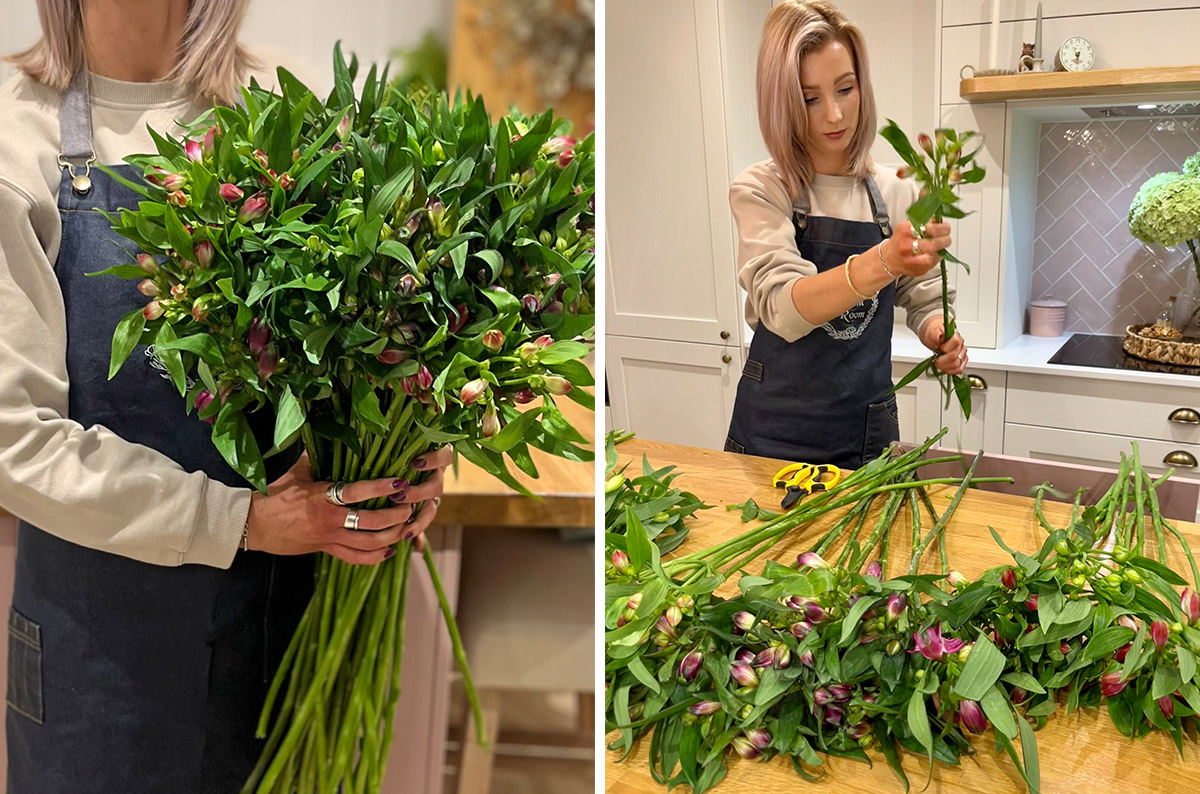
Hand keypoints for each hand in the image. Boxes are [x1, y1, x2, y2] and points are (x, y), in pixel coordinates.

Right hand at [244, 446, 454, 564]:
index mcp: (321, 496)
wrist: (253, 525)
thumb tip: (335, 433)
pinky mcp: (326, 550)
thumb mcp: (297, 471)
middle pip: (370, 522)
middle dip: (395, 515)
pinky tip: (389, 550)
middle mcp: (328, 519)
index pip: (356, 492)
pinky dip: (375, 557)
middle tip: (410, 505)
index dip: (380, 487)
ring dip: (391, 536)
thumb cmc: (274, 494)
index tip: (400, 482)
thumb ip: (319, 458)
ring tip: (406, 525)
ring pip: (368, 544)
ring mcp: (328, 538)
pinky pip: (356, 559)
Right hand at [878, 221, 952, 278]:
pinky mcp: (916, 270)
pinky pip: (931, 265)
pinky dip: (936, 258)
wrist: (889, 259)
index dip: (941, 228)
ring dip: (940, 251)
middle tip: (947, 238)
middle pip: (931, 244)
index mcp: (905, 231)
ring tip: (940, 246)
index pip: (928, 228)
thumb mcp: (908, 226)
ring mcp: (910, 260)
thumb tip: (939, 221)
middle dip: (944, 240)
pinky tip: (933, 254)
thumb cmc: (900, 241)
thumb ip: (924, 223)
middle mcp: (906, 246)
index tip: (945, 227)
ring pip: (932, 256)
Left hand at [920, 316, 967, 375]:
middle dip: (943, 361)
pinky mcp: (961, 361)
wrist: (934, 335)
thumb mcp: (931, 332)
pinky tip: (945, 368)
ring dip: (946, 367)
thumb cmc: (933, 333)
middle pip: (956, 356)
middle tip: (936, 360)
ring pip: (958, 364)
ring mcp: (962, 353)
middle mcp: (961, 344)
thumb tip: (939, 339)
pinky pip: (960, 369)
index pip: (956, 341)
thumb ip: (935, 335)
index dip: (947, 347)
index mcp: (955, 335)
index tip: (939, 349)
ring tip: (939, 364)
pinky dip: (951, 371)